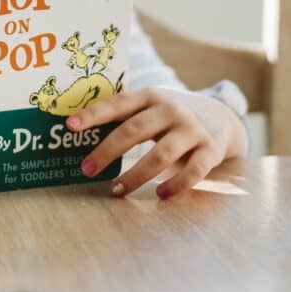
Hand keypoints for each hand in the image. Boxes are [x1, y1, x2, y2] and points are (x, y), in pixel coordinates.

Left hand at [66, 87, 244, 199]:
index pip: (118, 103)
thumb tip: (79, 135)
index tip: (70, 125)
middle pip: (134, 130)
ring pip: (161, 154)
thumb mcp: (149, 107)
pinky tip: (160, 195)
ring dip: (135, 175)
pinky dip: (175, 185)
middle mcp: (170, 110)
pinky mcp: (210, 150)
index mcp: (150, 96)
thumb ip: (124, 117)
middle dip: (107, 151)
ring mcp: (192, 130)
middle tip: (86, 169)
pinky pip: (193, 171)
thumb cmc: (168, 116)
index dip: (94, 114)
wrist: (220, 117)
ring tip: (117, 190)